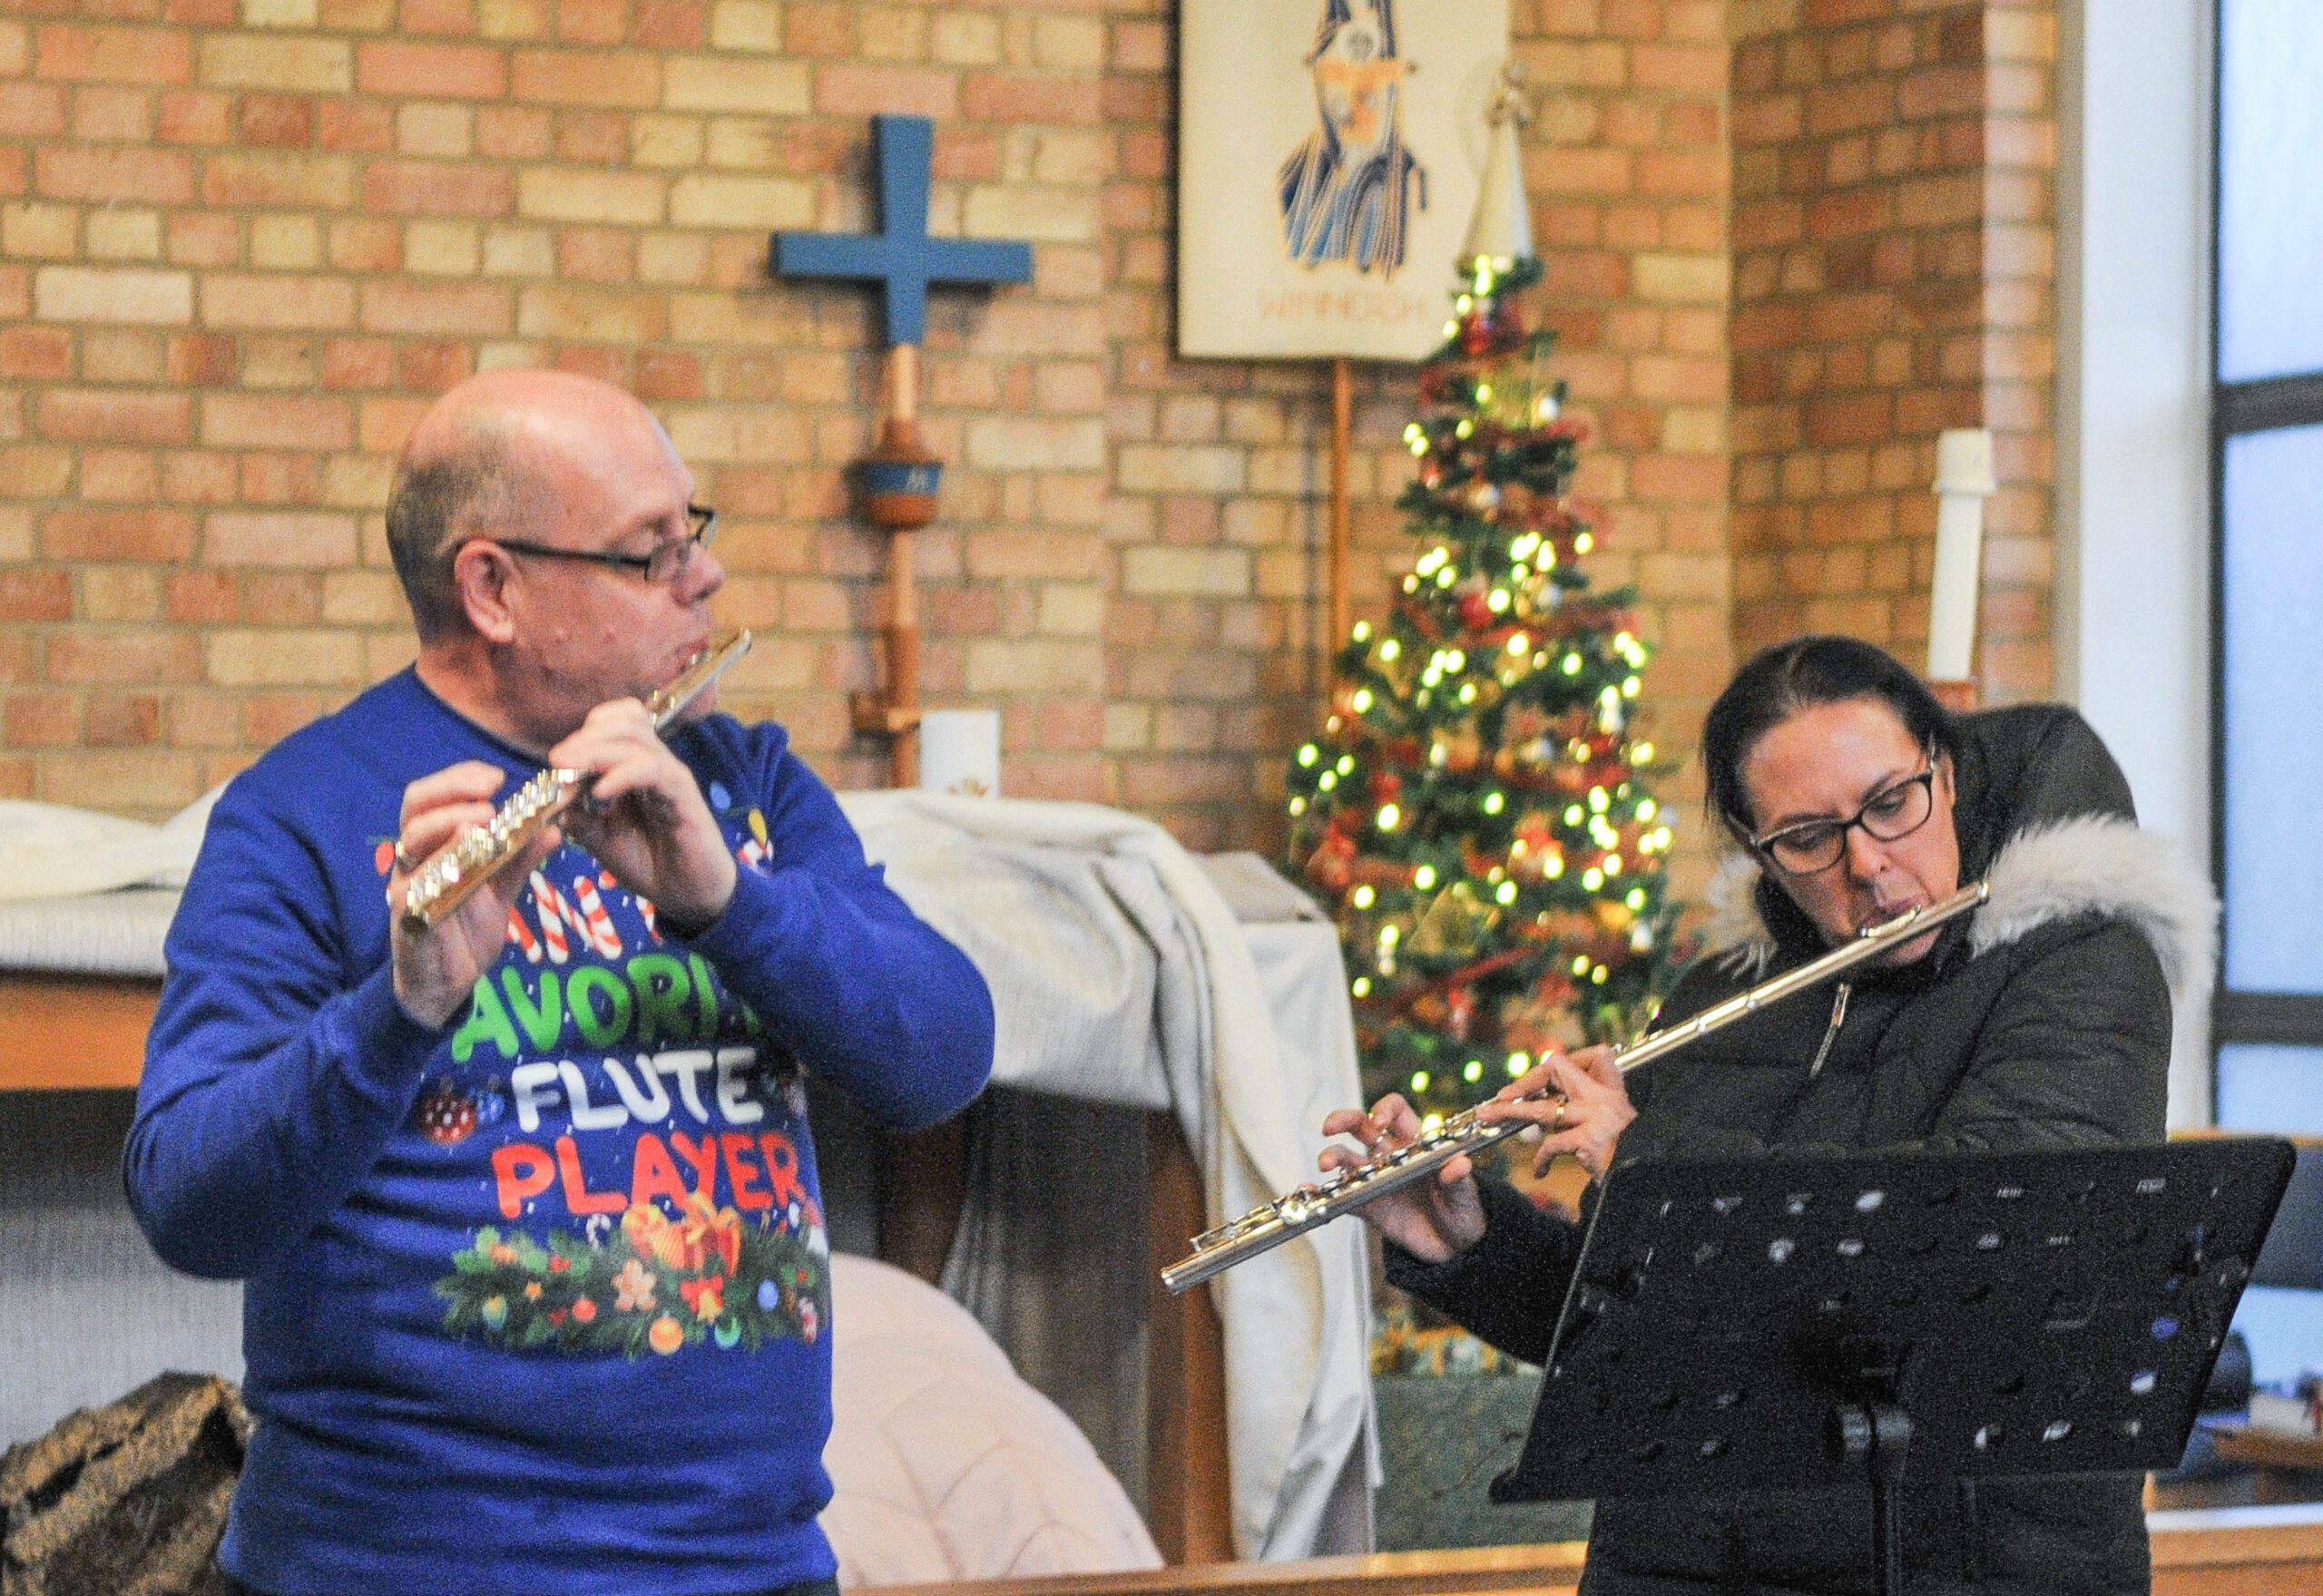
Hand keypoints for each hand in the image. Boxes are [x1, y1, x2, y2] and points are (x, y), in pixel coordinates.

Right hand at [390, 762, 561, 1028]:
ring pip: (411, 839)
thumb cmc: (467, 930)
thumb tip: (555, 829)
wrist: (447, 983)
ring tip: (485, 819)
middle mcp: (415, 858)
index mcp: (435, 844)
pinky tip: (466, 862)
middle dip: (452, 789)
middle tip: (491, 788)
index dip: (461, 779)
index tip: (498, 776)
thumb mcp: (502, 890)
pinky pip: (413, 886)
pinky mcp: (406, 915)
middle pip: (416, 806)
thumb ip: (521, 859)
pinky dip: (439, 869)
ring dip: (448, 823)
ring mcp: (406, 884)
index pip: (436, 797)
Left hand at [549, 699, 736, 933]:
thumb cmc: (649, 862)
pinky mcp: (684, 793)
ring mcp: (671, 774)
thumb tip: (553, 796)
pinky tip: (601, 792)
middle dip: (586, 737)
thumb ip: (579, 815)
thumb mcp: (601, 839)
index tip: (555, 761)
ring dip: (597, 750)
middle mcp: (654, 762)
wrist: (687, 894)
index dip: (583, 734)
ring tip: (569, 770)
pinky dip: (622, 774)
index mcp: (635, 766)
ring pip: (637, 738)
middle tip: (557, 761)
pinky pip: (653, 769)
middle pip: (625, 720)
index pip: (614, 724)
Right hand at [1318, 1092, 1486, 1264]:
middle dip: (1344, 1120)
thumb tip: (1460, 1164)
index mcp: (1416, 1144)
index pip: (1396, 1112)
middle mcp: (1391, 1156)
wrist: (1454, 1246)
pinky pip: (1340, 1196)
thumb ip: (1459, 1180)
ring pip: (1346, 1158)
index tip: (1379, 1122)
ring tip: (1325, 1164)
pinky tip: (1308, 1191)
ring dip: (1332, 1155)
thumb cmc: (1462, 1211)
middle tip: (1330, 1127)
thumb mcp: (1466, 1196)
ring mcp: (1375, 1180)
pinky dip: (1322, 1194)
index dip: (1385, 1110)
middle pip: (1361, 1126)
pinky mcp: (1367, 1206)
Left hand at [1478, 1044, 1633, 1180]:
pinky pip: (1552, 1144)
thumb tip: (1543, 1107)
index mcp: (1613, 1088)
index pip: (1592, 1055)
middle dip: (1526, 1082)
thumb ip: (1583, 1110)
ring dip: (1511, 1113)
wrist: (1649, 1178)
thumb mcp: (1612, 1123)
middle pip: (1557, 1070)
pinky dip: (1541, 1159)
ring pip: (1542, 1108)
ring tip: (1490, 1117)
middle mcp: (1605, 1097)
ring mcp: (1596, 1117)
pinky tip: (1540, 1170)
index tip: (1542, 1079)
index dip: (1563, 1063)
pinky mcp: (1589, 1140)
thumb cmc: (1628, 1153)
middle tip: (1503, 1096)